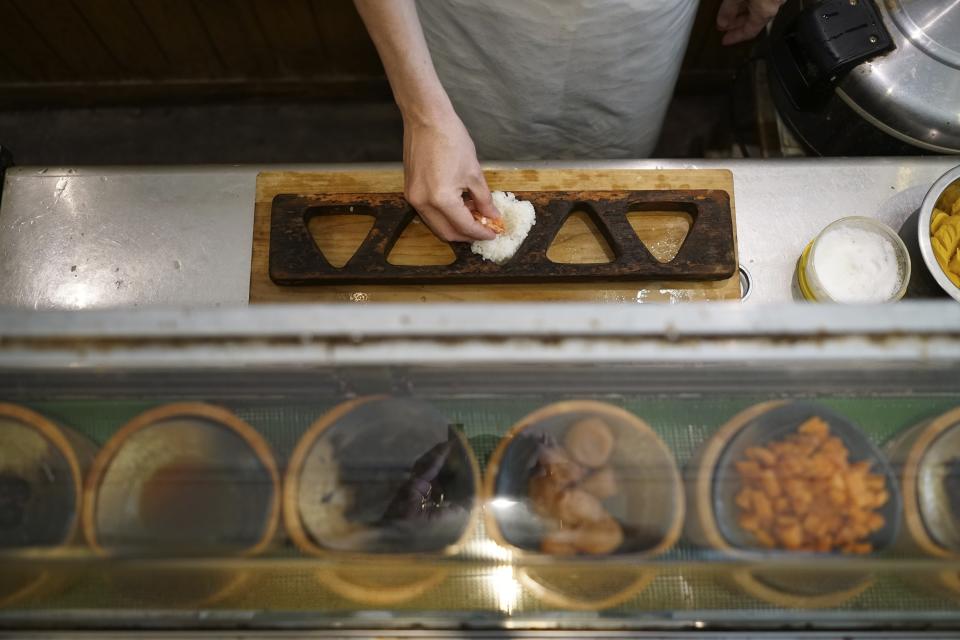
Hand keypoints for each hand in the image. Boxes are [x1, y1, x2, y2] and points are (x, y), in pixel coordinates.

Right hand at [403, 111, 499, 241]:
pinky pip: (429, 213)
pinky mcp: (410, 191)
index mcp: (441, 199)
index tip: (494, 233)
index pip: (464, 226)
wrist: (426, 119)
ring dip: (455, 226)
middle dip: (467, 235)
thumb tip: (491, 216)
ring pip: (436, 225)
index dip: (481, 233)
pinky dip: (444, 215)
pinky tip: (459, 206)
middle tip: (484, 230)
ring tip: (473, 216)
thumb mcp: (474, 172)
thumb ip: (483, 199)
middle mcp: (423, 203)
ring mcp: (413, 198)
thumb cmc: (452, 140)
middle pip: (446, 233)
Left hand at [717, 0, 784, 45]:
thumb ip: (729, 9)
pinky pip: (763, 1)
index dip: (735, 37)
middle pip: (754, 21)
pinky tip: (743, 0)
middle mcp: (775, 4)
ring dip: (744, 12)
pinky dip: (752, 3)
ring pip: (759, 9)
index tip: (725, 41)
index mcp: (765, 11)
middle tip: (724, 26)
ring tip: (730, 12)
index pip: (749, 32)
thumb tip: (723, 22)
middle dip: (737, 24)